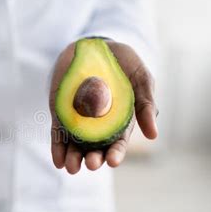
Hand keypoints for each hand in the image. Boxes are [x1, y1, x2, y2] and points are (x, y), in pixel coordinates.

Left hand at [49, 40, 157, 172]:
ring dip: (74, 157)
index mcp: (120, 121)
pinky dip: (57, 147)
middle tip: (92, 164)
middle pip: (96, 147)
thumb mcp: (141, 78)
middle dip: (94, 158)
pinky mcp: (61, 112)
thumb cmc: (122, 62)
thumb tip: (153, 135)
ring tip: (72, 167)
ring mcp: (78, 119)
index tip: (113, 161)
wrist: (94, 44)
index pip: (118, 142)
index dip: (116, 153)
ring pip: (75, 144)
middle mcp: (98, 124)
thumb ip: (146, 104)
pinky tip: (58, 160)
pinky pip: (58, 132)